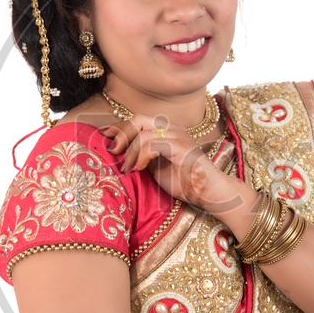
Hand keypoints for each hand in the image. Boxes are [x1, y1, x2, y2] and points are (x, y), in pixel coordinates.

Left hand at [101, 115, 226, 207]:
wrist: (207, 193)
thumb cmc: (184, 182)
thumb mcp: (155, 167)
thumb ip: (141, 156)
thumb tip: (118, 153)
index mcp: (167, 130)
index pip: (138, 120)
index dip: (120, 129)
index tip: (106, 140)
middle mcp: (173, 128)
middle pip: (139, 119)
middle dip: (122, 134)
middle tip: (113, 152)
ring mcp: (178, 136)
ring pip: (144, 133)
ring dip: (131, 152)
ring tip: (129, 168)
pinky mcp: (181, 147)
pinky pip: (154, 144)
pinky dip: (142, 156)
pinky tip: (140, 168)